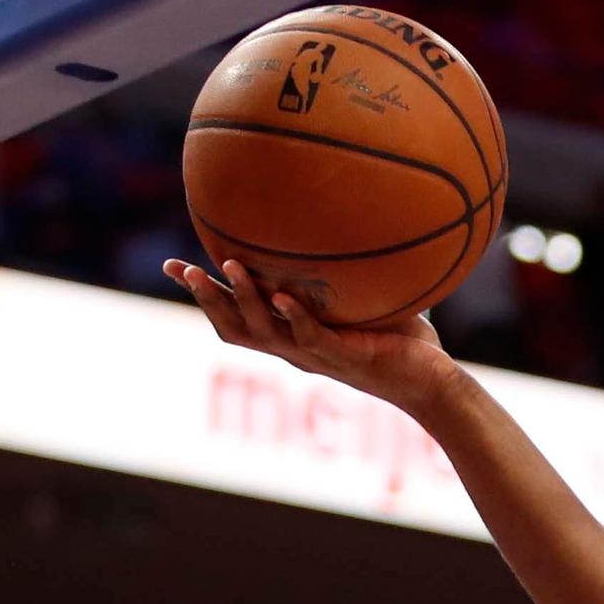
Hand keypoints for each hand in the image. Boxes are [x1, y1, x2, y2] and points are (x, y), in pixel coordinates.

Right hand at [166, 258, 456, 413]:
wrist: (430, 381)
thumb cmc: (400, 340)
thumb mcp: (360, 302)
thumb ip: (341, 273)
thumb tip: (337, 222)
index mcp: (290, 336)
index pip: (235, 316)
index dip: (203, 295)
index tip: (172, 267)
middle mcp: (294, 349)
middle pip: (234, 328)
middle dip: (206, 299)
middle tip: (182, 270)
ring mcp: (316, 355)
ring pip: (264, 331)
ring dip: (243, 299)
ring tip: (226, 268)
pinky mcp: (343, 356)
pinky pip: (309, 337)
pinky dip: (293, 316)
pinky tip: (282, 295)